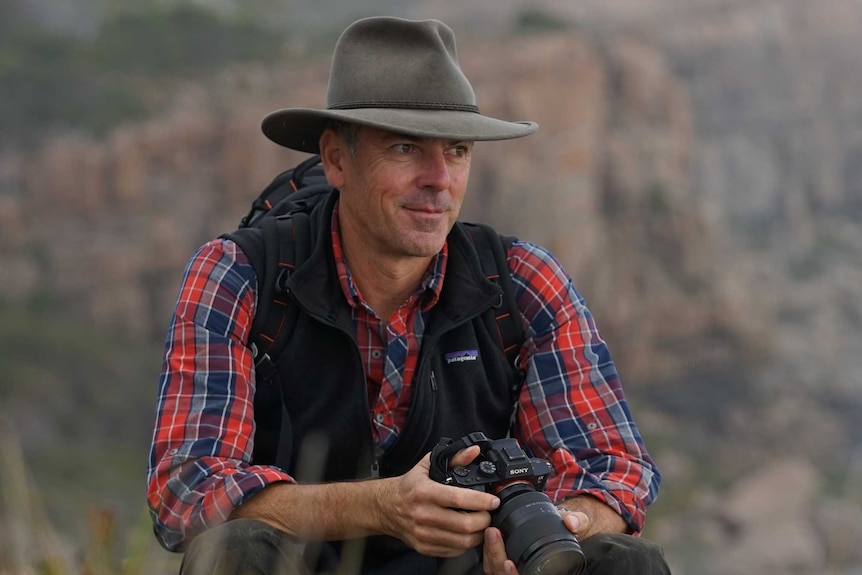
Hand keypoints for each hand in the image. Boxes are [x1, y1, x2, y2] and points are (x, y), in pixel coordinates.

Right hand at [374, 445, 500, 556]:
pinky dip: (465, 544)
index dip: (481, 501)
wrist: (386, 507)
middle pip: (464, 525)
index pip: (458, 499)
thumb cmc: (409, 486)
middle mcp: (423, 514)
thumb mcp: (428, 465)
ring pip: (462, 542)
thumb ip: (454, 457)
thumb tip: (473, 451)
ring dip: (478, 534)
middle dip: (484, 520)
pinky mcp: (423, 547)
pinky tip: (466, 534)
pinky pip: (453, 551)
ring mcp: (423, 534)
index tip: (494, 501)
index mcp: (425, 492)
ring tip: (480, 524)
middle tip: (488, 513)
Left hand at [482, 501, 599, 573]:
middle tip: (494, 534)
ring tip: (491, 532)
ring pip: (495, 570)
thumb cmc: (567, 530)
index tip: (509, 563)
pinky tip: (489, 535)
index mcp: (542, 571)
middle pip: (503, 574)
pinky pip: (492, 563)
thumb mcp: (577, 524)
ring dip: (491, 552)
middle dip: (496, 557)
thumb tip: (572, 522)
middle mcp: (526, 571)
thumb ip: (578, 522)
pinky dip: (489, 551)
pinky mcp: (504, 560)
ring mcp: (514, 568)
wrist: (564, 527)